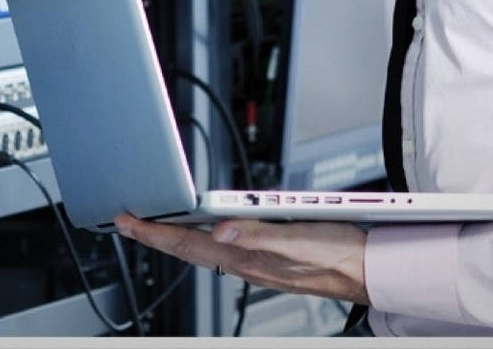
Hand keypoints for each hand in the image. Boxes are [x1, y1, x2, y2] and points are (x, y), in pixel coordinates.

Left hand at [114, 213, 368, 304]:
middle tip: (127, 223)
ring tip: (155, 228)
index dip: (153, 232)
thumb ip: (256, 233)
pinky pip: (221, 252)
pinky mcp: (268, 259)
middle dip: (155, 236)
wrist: (367, 270)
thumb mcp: (297, 237)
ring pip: (202, 251)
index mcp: (247, 255)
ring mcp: (255, 263)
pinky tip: (203, 235)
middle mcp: (246, 262)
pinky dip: (201, 241)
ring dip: (175, 238)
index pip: (187, 242)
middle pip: (188, 249)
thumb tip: (217, 231)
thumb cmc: (338, 254)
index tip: (125, 221)